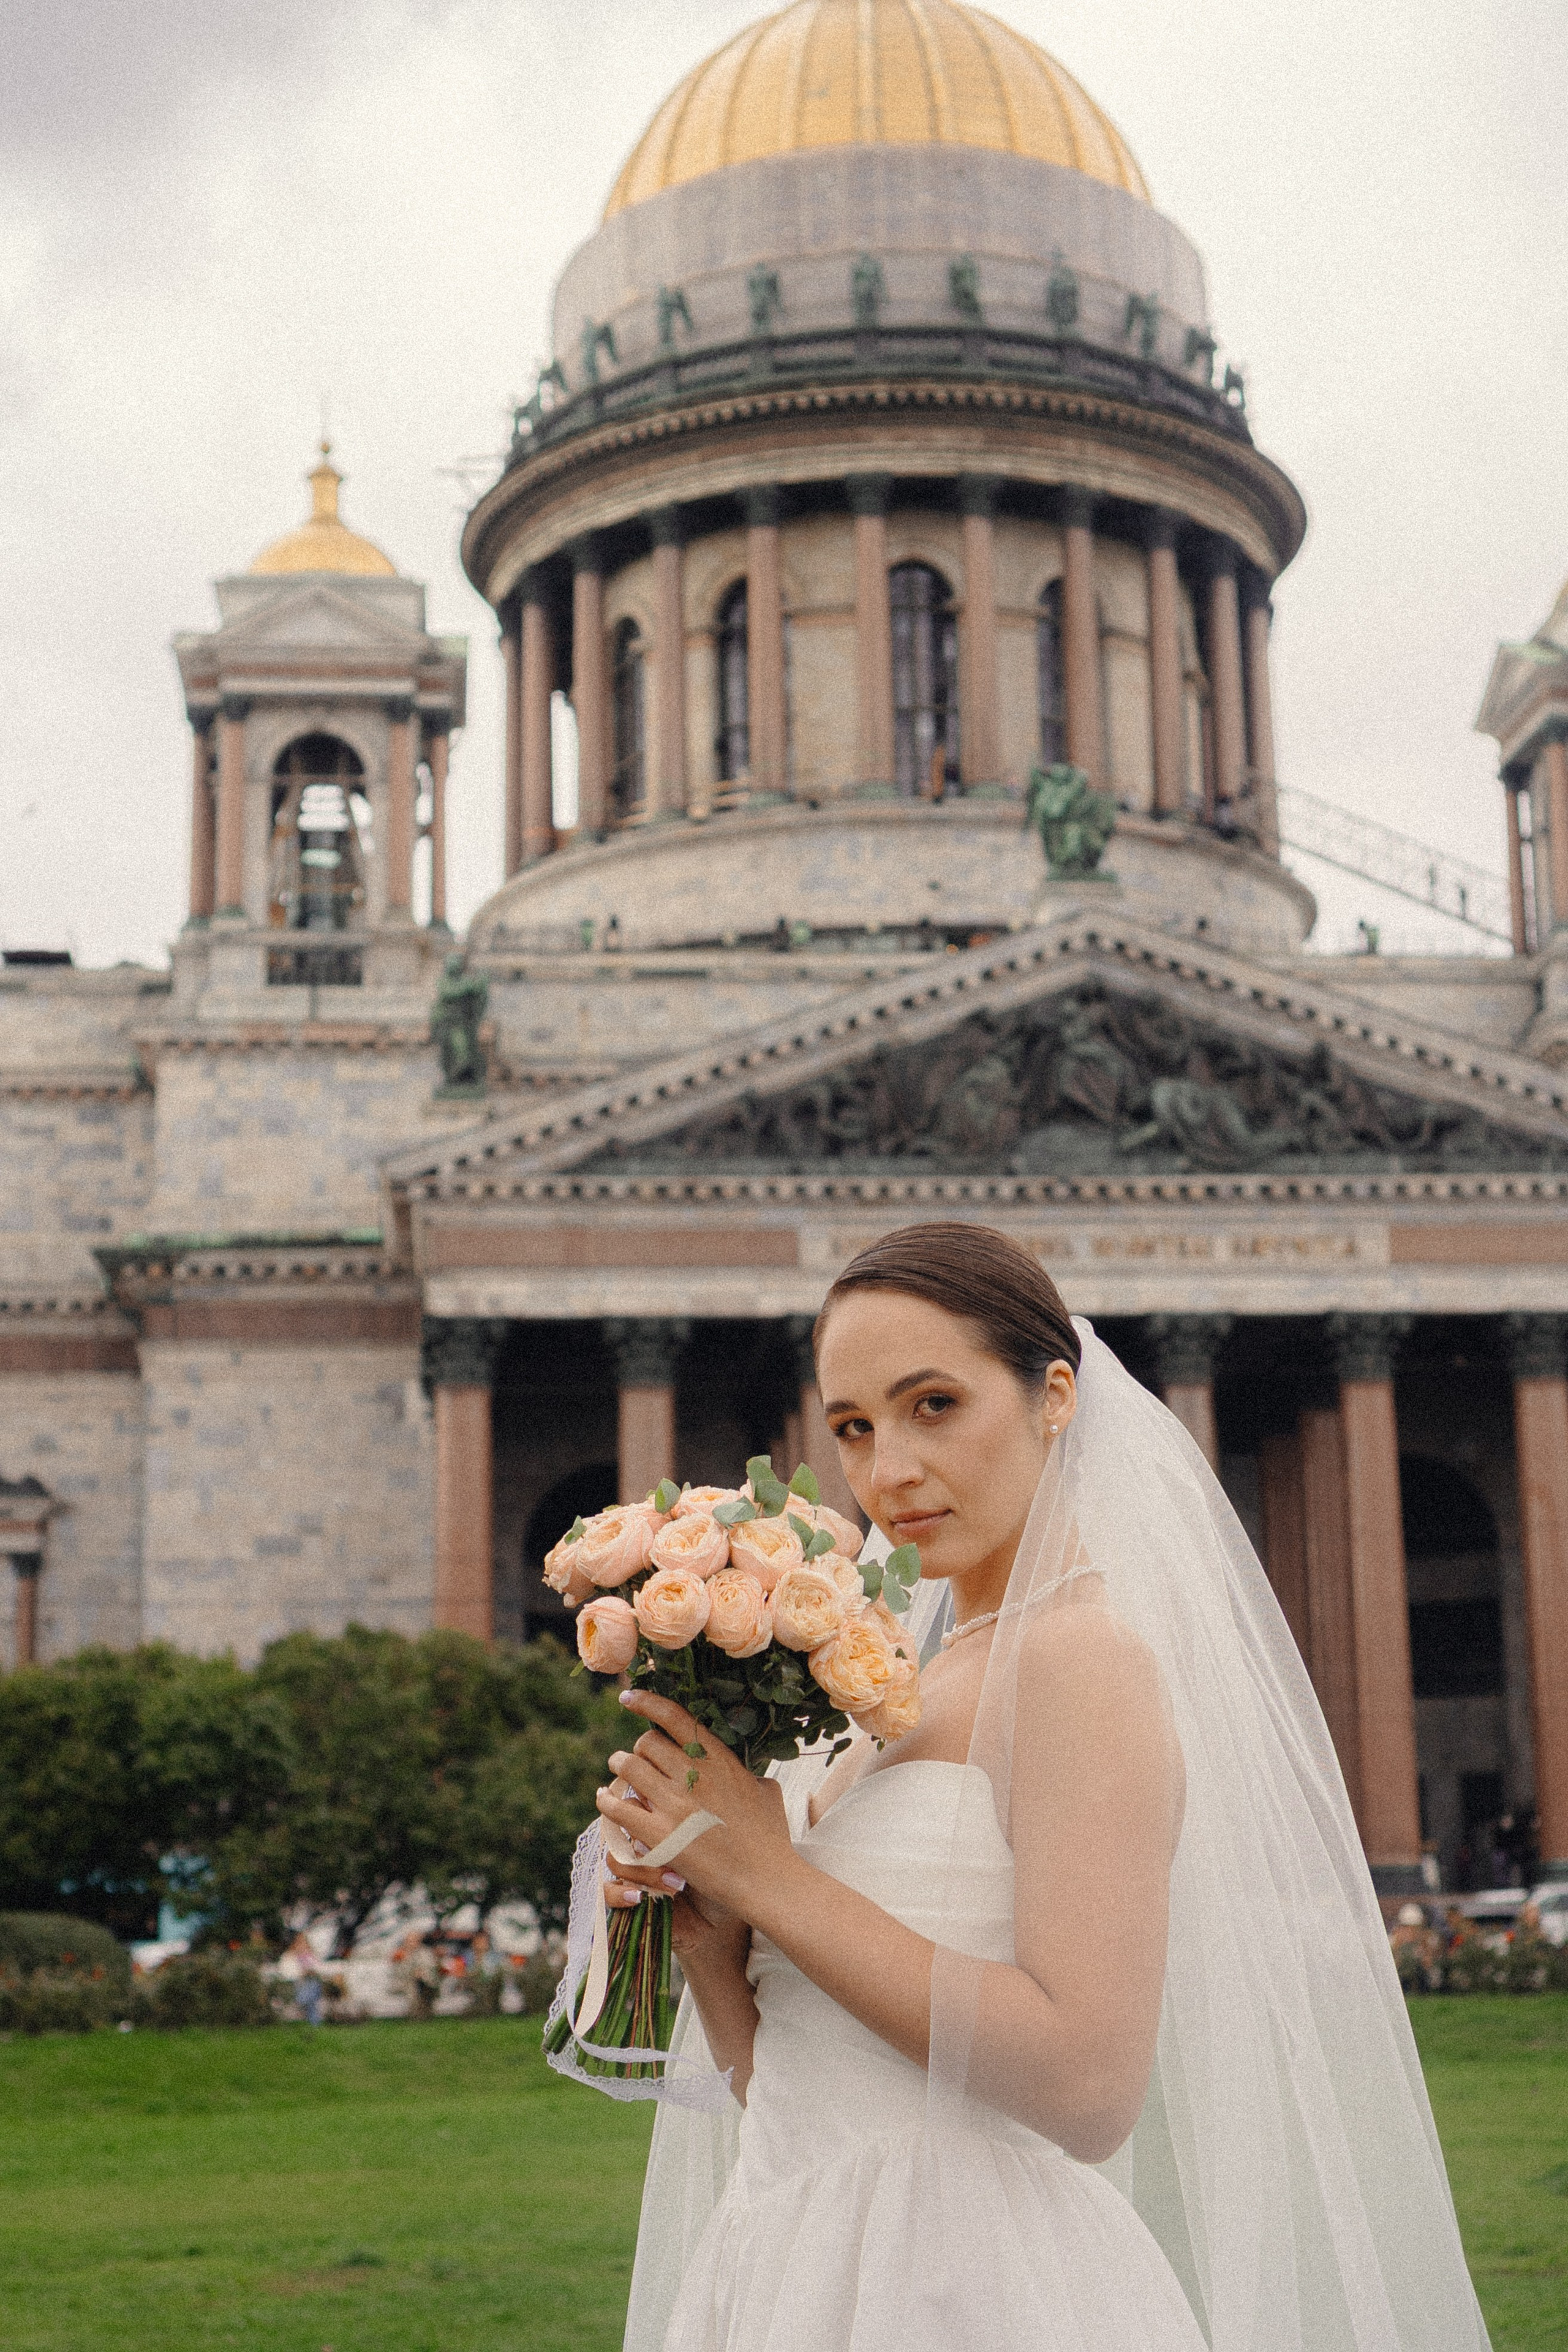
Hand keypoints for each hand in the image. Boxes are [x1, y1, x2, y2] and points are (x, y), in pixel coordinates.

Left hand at [597, 1688, 795, 1926]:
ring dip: (618, 1766)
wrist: (766, 1879)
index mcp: (720, 1759)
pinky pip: (619, 1807)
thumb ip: (746, 1773)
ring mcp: (676, 1804)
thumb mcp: (766, 1791)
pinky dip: (606, 1800)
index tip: (628, 1697)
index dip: (647, 1702)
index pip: (676, 1717)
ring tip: (615, 1770)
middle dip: (637, 1748)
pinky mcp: (660, 1836)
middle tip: (632, 1756)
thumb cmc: (771, 1839)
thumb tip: (739, 1768)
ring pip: (629, 1768)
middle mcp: (695, 1774)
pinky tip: (604, 1800)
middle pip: (647, 1742)